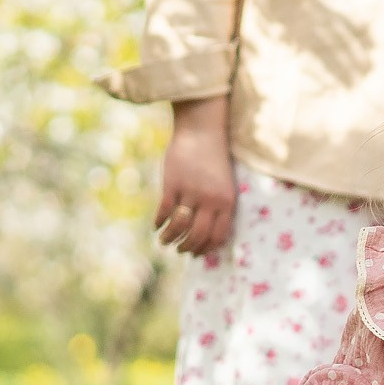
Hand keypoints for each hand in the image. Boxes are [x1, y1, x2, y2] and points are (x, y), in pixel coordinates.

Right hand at [155, 96, 234, 256]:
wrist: (202, 131)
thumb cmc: (214, 159)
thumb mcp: (224, 184)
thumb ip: (219, 206)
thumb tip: (206, 232)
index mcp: (227, 201)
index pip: (218, 236)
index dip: (206, 248)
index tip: (197, 253)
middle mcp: (211, 200)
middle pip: (197, 235)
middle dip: (187, 247)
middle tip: (179, 250)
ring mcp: (191, 192)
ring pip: (179, 226)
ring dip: (170, 238)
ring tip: (164, 241)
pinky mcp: (173, 184)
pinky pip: (164, 211)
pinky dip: (159, 222)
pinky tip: (156, 225)